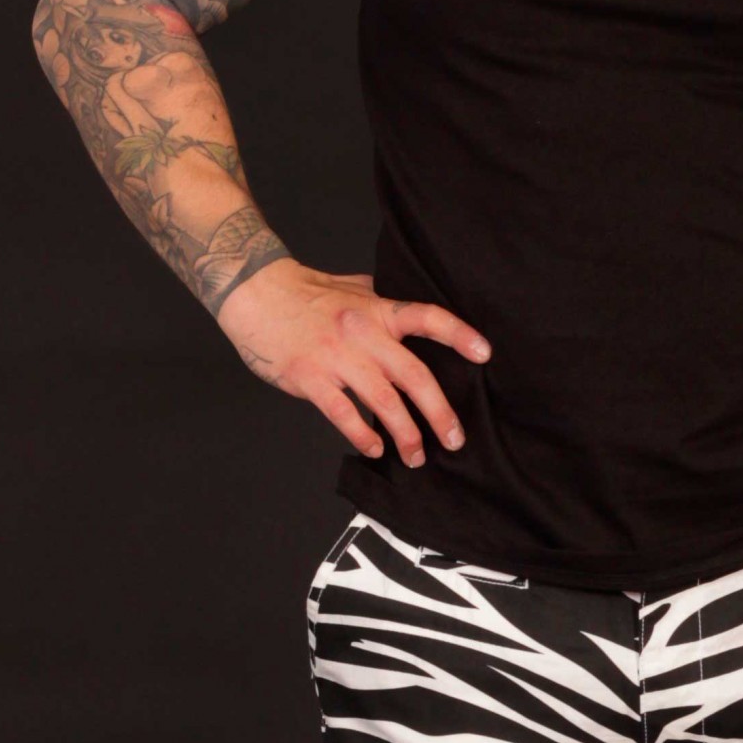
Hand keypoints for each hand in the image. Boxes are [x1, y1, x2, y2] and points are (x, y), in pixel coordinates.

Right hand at [215, 258, 491, 466]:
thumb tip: (413, 313)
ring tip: (417, 455)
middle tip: (454, 439)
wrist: (256, 292)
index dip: (459, 335)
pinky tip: (375, 448)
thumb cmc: (307, 291)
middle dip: (440, 413)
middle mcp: (364, 333)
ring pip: (384, 403)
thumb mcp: (353, 287)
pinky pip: (344, 415)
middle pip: (415, 375)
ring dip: (406, 435)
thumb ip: (384, 301)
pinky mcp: (310, 378)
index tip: (485, 354)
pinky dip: (363, 436)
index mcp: (379, 309)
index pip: (429, 318)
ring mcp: (337, 357)